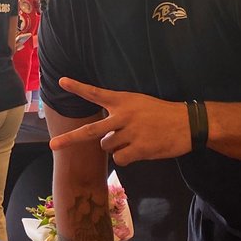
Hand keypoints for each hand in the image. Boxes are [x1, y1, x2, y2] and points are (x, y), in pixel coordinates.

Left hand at [49, 78, 191, 164]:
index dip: (78, 87)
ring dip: (115, 147)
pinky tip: (139, 150)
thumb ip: (119, 114)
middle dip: (70, 139)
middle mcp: (123, 115)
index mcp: (123, 100)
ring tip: (133, 140)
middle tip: (52, 145)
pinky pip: (120, 159)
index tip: (62, 81)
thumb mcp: (139, 104)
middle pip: (91, 131)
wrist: (188, 123)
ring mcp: (131, 133)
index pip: (96, 93)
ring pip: (107, 147)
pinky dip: (125, 158)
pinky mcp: (139, 148)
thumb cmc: (161, 114)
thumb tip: (103, 137)